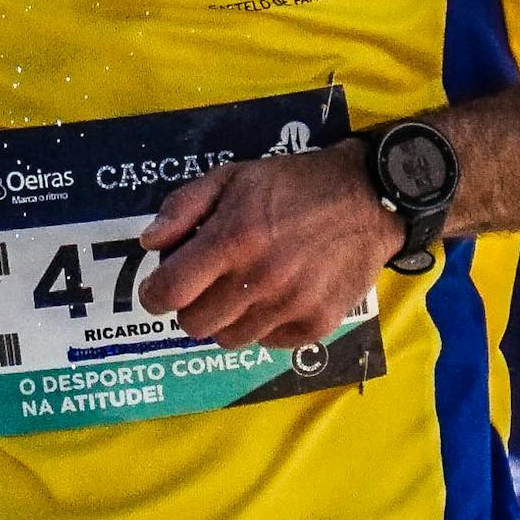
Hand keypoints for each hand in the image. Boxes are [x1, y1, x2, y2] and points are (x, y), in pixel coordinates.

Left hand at [133, 146, 401, 348]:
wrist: (369, 198)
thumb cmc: (294, 184)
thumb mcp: (233, 177)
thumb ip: (183, 206)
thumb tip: (150, 244)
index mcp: (233, 239)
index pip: (170, 292)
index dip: (153, 295)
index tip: (157, 290)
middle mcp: (259, 279)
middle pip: (194, 324)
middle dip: (189, 307)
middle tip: (204, 286)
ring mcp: (290, 306)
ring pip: (228, 339)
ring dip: (225, 319)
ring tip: (242, 290)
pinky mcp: (317, 324)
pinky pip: (268, 343)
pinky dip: (263, 325)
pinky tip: (275, 297)